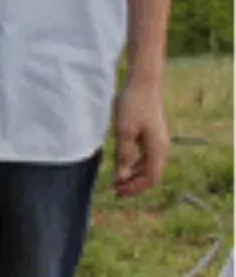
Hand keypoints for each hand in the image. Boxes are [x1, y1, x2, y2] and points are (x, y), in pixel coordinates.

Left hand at [112, 82, 170, 198]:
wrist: (143, 85)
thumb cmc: (132, 105)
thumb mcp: (124, 131)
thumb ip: (123, 155)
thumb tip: (121, 178)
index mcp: (157, 149)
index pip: (151, 178)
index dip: (136, 188)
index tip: (118, 191)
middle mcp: (161, 148)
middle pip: (151, 175)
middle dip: (134, 185)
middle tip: (115, 191)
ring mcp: (158, 143)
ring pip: (148, 167)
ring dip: (133, 176)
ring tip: (116, 181)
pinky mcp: (152, 137)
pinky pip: (146, 158)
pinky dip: (134, 166)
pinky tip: (122, 167)